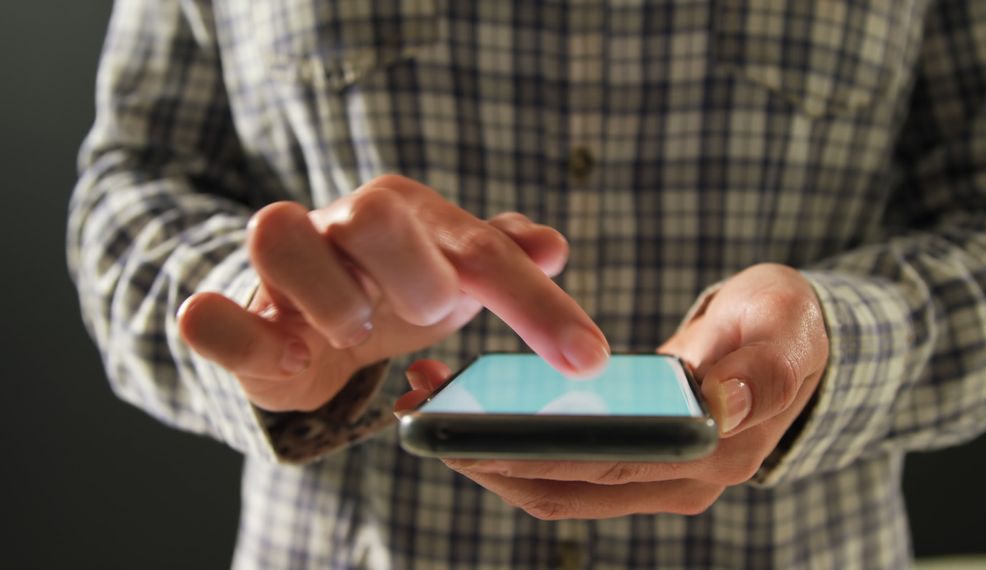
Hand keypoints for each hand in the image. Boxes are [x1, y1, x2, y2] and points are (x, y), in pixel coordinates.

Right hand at [177, 174, 609, 411]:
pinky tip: (288, 359)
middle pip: (374, 211)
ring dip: (327, 296)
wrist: (307, 317)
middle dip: (413, 273)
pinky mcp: (234, 314)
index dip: (540, 305)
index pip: (487, 250)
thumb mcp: (457, 275)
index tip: (587, 360)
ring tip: (353, 333)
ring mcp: (281, 267)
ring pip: (276, 232)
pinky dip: (238, 335)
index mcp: (414, 216)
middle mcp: (345, 226)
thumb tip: (555, 243)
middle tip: (428, 314)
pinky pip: (205, 313)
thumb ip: (504, 260)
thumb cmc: (396, 290)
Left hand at [395, 264, 826, 518]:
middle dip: (486, 459)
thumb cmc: (786, 329)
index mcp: (712, 454)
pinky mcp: (631, 465)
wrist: (791, 343)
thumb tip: (718, 407)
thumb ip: (759, 371)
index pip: (607, 466)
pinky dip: (511, 446)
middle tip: (421, 417)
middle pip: (564, 488)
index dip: (533, 455)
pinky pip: (561, 469)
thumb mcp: (784, 333)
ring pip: (554, 486)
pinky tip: (470, 406)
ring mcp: (652, 479)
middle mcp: (677, 482)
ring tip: (428, 405)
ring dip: (486, 456)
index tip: (466, 435)